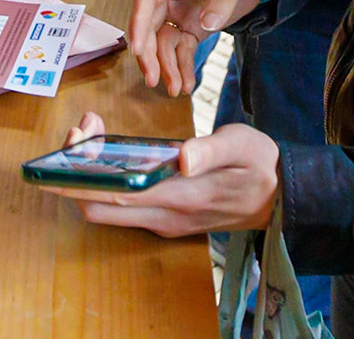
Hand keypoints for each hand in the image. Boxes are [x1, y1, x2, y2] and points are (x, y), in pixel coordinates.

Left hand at [38, 112, 278, 235]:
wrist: (281, 200)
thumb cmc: (261, 166)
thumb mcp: (242, 146)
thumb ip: (212, 151)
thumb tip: (182, 156)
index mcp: (180, 197)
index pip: (115, 196)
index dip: (81, 175)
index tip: (74, 140)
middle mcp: (164, 217)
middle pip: (98, 208)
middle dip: (72, 174)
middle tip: (79, 131)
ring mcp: (163, 221)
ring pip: (107, 209)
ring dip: (86, 177)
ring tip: (91, 133)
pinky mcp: (165, 218)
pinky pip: (123, 206)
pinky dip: (105, 181)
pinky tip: (109, 150)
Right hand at [129, 0, 274, 95]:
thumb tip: (207, 24)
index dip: (138, 23)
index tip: (137, 49)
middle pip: (150, 24)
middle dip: (148, 53)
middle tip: (152, 79)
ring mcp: (182, 11)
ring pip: (163, 41)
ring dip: (166, 65)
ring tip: (175, 89)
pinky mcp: (194, 26)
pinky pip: (182, 48)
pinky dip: (183, 66)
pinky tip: (187, 85)